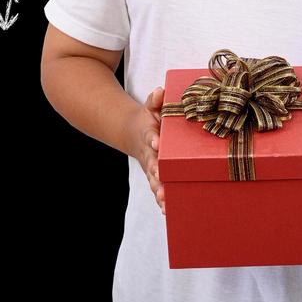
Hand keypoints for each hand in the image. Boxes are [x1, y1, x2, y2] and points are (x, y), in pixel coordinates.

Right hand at [129, 86, 166, 214]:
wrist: (133, 133)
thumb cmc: (150, 119)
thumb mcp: (151, 106)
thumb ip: (156, 100)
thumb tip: (161, 91)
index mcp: (149, 134)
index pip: (150, 135)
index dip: (152, 139)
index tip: (156, 142)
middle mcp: (149, 153)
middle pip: (151, 164)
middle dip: (156, 172)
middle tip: (160, 180)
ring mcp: (150, 166)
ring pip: (153, 180)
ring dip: (158, 190)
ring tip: (164, 201)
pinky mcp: (155, 176)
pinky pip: (158, 189)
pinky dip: (161, 200)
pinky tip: (167, 210)